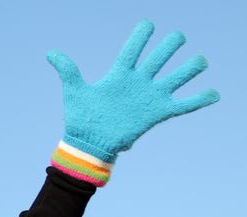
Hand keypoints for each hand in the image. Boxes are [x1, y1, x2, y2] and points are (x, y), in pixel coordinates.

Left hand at [48, 19, 218, 165]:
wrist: (88, 144)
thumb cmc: (80, 118)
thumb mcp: (75, 91)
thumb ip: (67, 70)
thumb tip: (50, 53)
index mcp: (119, 74)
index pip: (133, 50)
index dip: (141, 36)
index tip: (147, 23)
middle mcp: (138, 82)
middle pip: (159, 58)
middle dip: (170, 46)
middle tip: (177, 37)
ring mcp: (150, 96)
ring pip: (176, 77)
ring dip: (190, 68)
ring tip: (200, 61)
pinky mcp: (157, 113)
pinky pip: (183, 105)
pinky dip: (199, 100)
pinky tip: (215, 93)